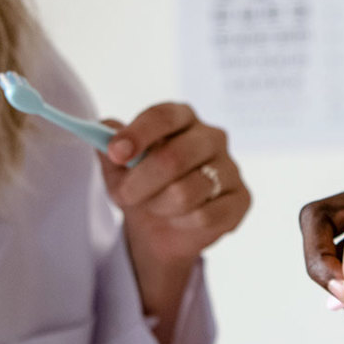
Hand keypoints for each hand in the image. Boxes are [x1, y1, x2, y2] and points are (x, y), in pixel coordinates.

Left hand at [100, 103, 249, 285]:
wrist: (163, 227)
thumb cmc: (143, 186)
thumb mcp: (118, 168)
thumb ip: (108, 147)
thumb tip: (102, 131)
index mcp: (182, 118)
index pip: (163, 116)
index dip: (138, 134)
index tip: (115, 153)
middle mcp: (212, 136)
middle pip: (174, 157)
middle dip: (140, 183)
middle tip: (124, 196)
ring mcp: (231, 167)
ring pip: (186, 192)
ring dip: (159, 206)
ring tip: (155, 207)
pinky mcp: (241, 199)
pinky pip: (205, 216)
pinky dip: (182, 223)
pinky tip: (180, 220)